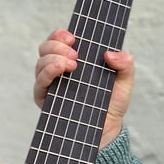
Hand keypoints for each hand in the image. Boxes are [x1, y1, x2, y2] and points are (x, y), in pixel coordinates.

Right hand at [34, 28, 134, 147]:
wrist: (108, 128)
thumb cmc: (113, 102)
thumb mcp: (124, 81)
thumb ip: (125, 64)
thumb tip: (110, 54)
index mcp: (75, 59)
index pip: (59, 40)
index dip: (60, 34)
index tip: (72, 37)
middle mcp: (59, 69)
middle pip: (46, 48)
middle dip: (57, 46)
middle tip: (75, 54)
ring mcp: (51, 83)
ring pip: (41, 62)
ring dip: (53, 58)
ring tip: (72, 64)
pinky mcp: (45, 99)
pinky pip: (39, 83)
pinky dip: (47, 72)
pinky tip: (60, 70)